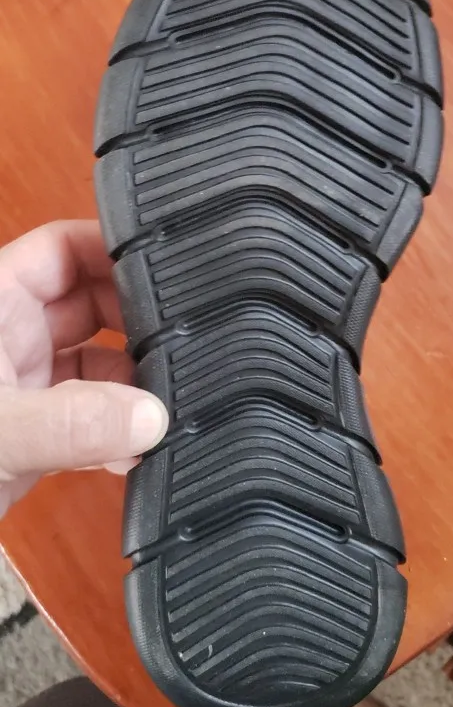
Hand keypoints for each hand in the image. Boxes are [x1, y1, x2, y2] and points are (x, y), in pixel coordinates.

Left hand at [0, 220, 167, 514]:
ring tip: (166, 410)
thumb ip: (67, 422)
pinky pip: (90, 420)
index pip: (62, 249)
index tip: (168, 270)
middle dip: (137, 324)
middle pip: (92, 305)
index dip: (112, 250)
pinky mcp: (34, 437)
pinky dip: (117, 435)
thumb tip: (148, 416)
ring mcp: (24, 388)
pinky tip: (134, 457)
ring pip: (98, 366)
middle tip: (183, 348)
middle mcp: (11, 337)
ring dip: (133, 387)